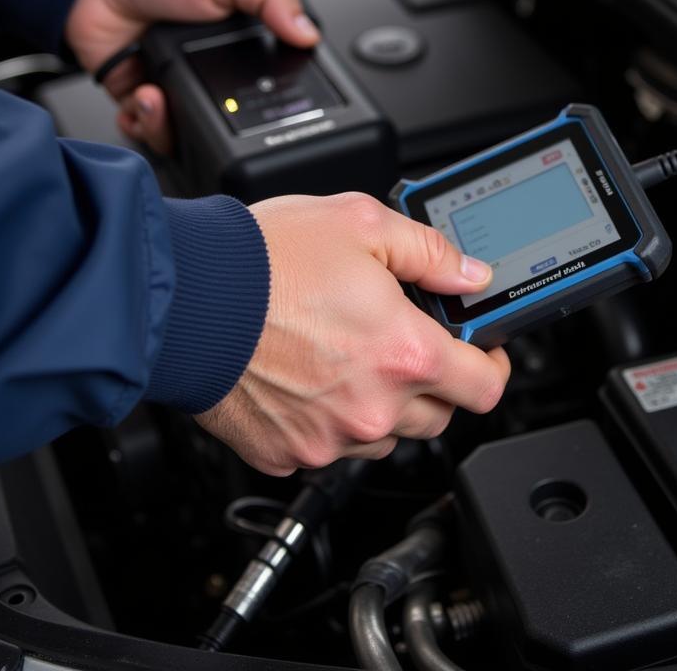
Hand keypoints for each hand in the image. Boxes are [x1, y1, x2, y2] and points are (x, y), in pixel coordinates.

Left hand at [65, 0, 318, 152]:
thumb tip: (309, 33)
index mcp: (242, 42)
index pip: (271, 80)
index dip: (273, 98)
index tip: (262, 101)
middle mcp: (214, 69)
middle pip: (233, 119)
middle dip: (219, 124)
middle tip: (205, 105)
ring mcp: (179, 87)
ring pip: (190, 133)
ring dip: (170, 126)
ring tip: (157, 99)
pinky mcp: (145, 99)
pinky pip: (152, 132)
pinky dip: (144, 126)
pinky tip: (140, 102)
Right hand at [196, 193, 510, 474]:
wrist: (182, 297)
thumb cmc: (264, 261)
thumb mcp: (362, 223)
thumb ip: (430, 252)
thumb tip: (469, 275)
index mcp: (404, 353)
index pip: (486, 387)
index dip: (493, 366)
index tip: (483, 353)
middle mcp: (373, 407)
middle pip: (438, 414)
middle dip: (434, 379)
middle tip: (404, 340)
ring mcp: (328, 438)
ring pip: (385, 434)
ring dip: (383, 402)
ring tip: (346, 354)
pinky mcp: (288, 454)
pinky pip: (330, 446)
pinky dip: (330, 419)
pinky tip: (308, 376)